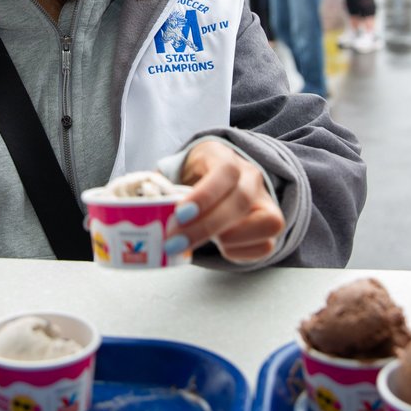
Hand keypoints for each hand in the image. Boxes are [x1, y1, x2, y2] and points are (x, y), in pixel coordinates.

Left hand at [165, 140, 284, 263]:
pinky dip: (239, 252)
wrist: (216, 177)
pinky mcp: (270, 226)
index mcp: (225, 157)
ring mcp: (265, 201)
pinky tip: (218, 247)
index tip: (179, 214)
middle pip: (241, 201)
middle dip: (206, 227)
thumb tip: (141, 208)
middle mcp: (251, 177)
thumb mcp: (174, 174)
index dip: (205, 196)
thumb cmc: (191, 178)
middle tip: (174, 243)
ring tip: (199, 244)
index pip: (225, 172)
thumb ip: (160, 189)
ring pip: (266, 223)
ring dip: (229, 240)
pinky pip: (265, 245)